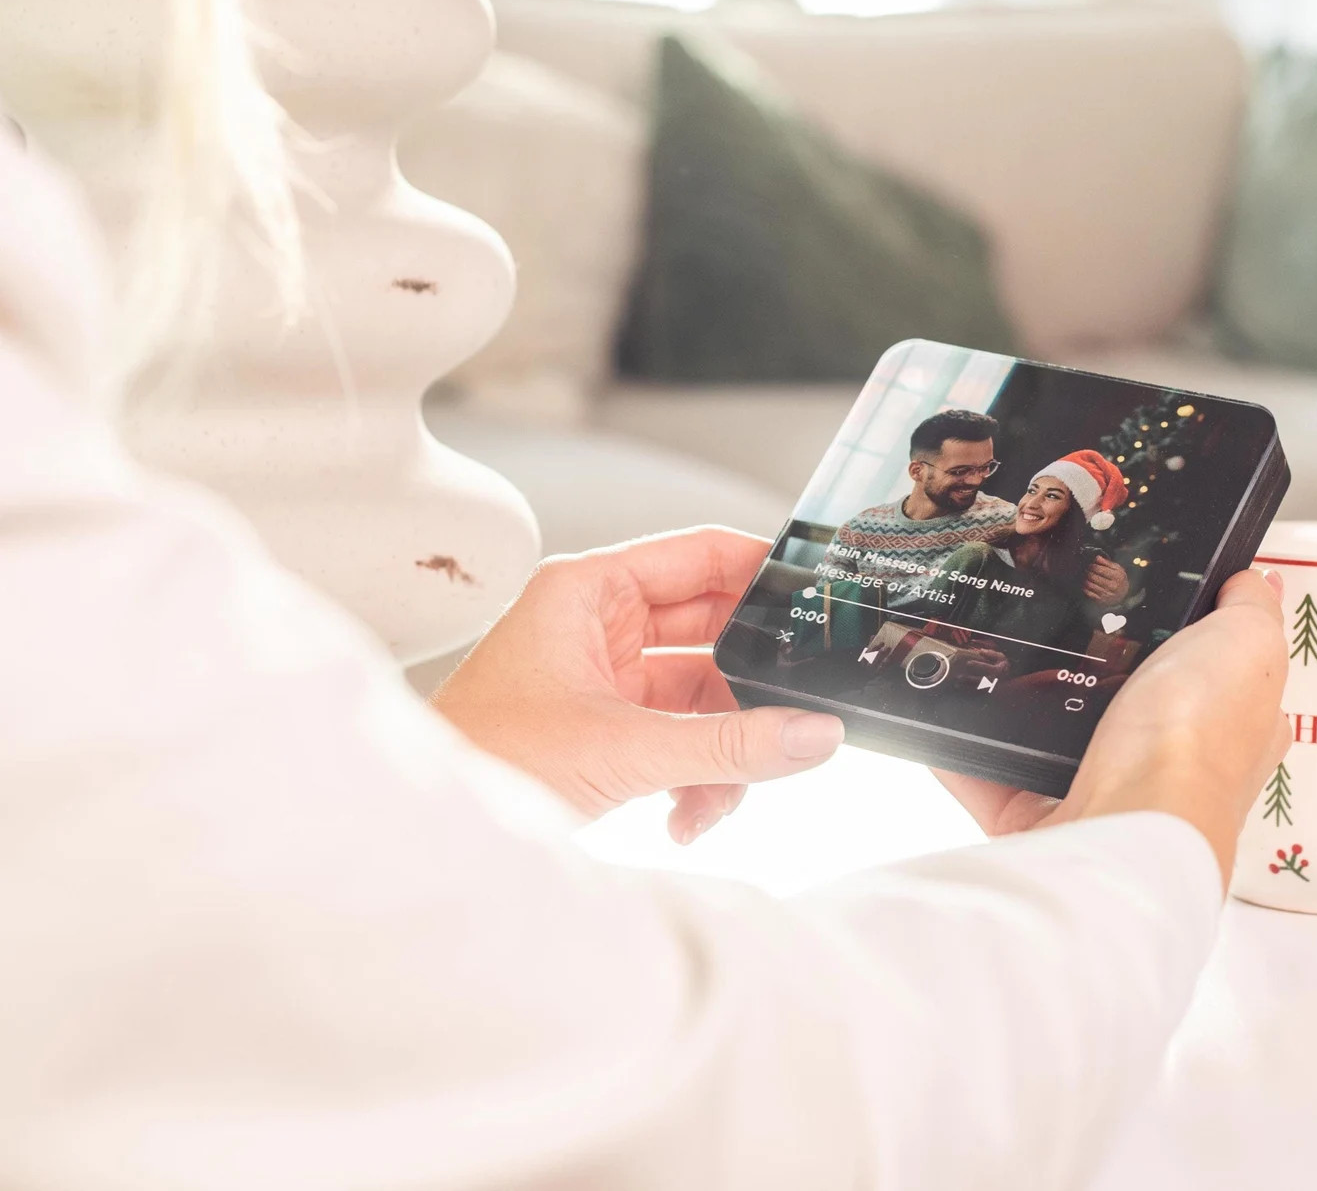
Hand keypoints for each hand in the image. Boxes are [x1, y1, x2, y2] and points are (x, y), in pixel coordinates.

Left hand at [433, 528, 845, 843]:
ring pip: (700, 695)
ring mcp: (604, 677)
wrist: (428, 835)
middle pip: (708, 632)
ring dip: (722, 749)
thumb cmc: (485, 763)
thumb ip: (728, 744)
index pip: (697, 555)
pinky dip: (695, 776)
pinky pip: (680, 736)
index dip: (759, 569)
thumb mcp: (623, 749)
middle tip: (794, 706)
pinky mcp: (607, 727)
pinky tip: (686, 816)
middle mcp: (598, 625)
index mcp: (588, 592)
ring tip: (716, 797)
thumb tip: (813, 734)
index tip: (815, 594)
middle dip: (747, 685)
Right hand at [937, 569, 1289, 886]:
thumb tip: (1256, 579)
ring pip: (1051, 731)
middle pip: (1122, 698)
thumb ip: (1250, 610)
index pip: (1212, 674)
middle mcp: (1166, 764)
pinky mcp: (1034, 815)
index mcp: (1225, 725)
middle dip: (1086, 659)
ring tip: (991, 642)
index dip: (1186, 635)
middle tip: (1051, 607)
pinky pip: (987, 769)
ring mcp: (1098, 792)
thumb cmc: (1196, 737)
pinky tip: (944, 696)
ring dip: (1020, 695)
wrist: (1126, 822)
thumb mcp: (1246, 646)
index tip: (1142, 592)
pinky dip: (963, 743)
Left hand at [1082, 554, 1129, 603]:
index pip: (1101, 570)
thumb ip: (1106, 562)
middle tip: (1085, 570)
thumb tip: (1097, 557)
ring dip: (1085, 579)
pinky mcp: (1102, 600)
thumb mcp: (1117, 568)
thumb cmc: (1118, 579)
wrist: (1123, 594)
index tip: (1090, 564)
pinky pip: (1089, 593)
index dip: (1093, 566)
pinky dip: (1085, 588)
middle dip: (1088, 572)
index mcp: (1117, 576)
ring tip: (1084, 576)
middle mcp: (1113, 586)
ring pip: (1091, 585)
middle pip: (1094, 577)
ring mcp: (1107, 594)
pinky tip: (1084, 584)